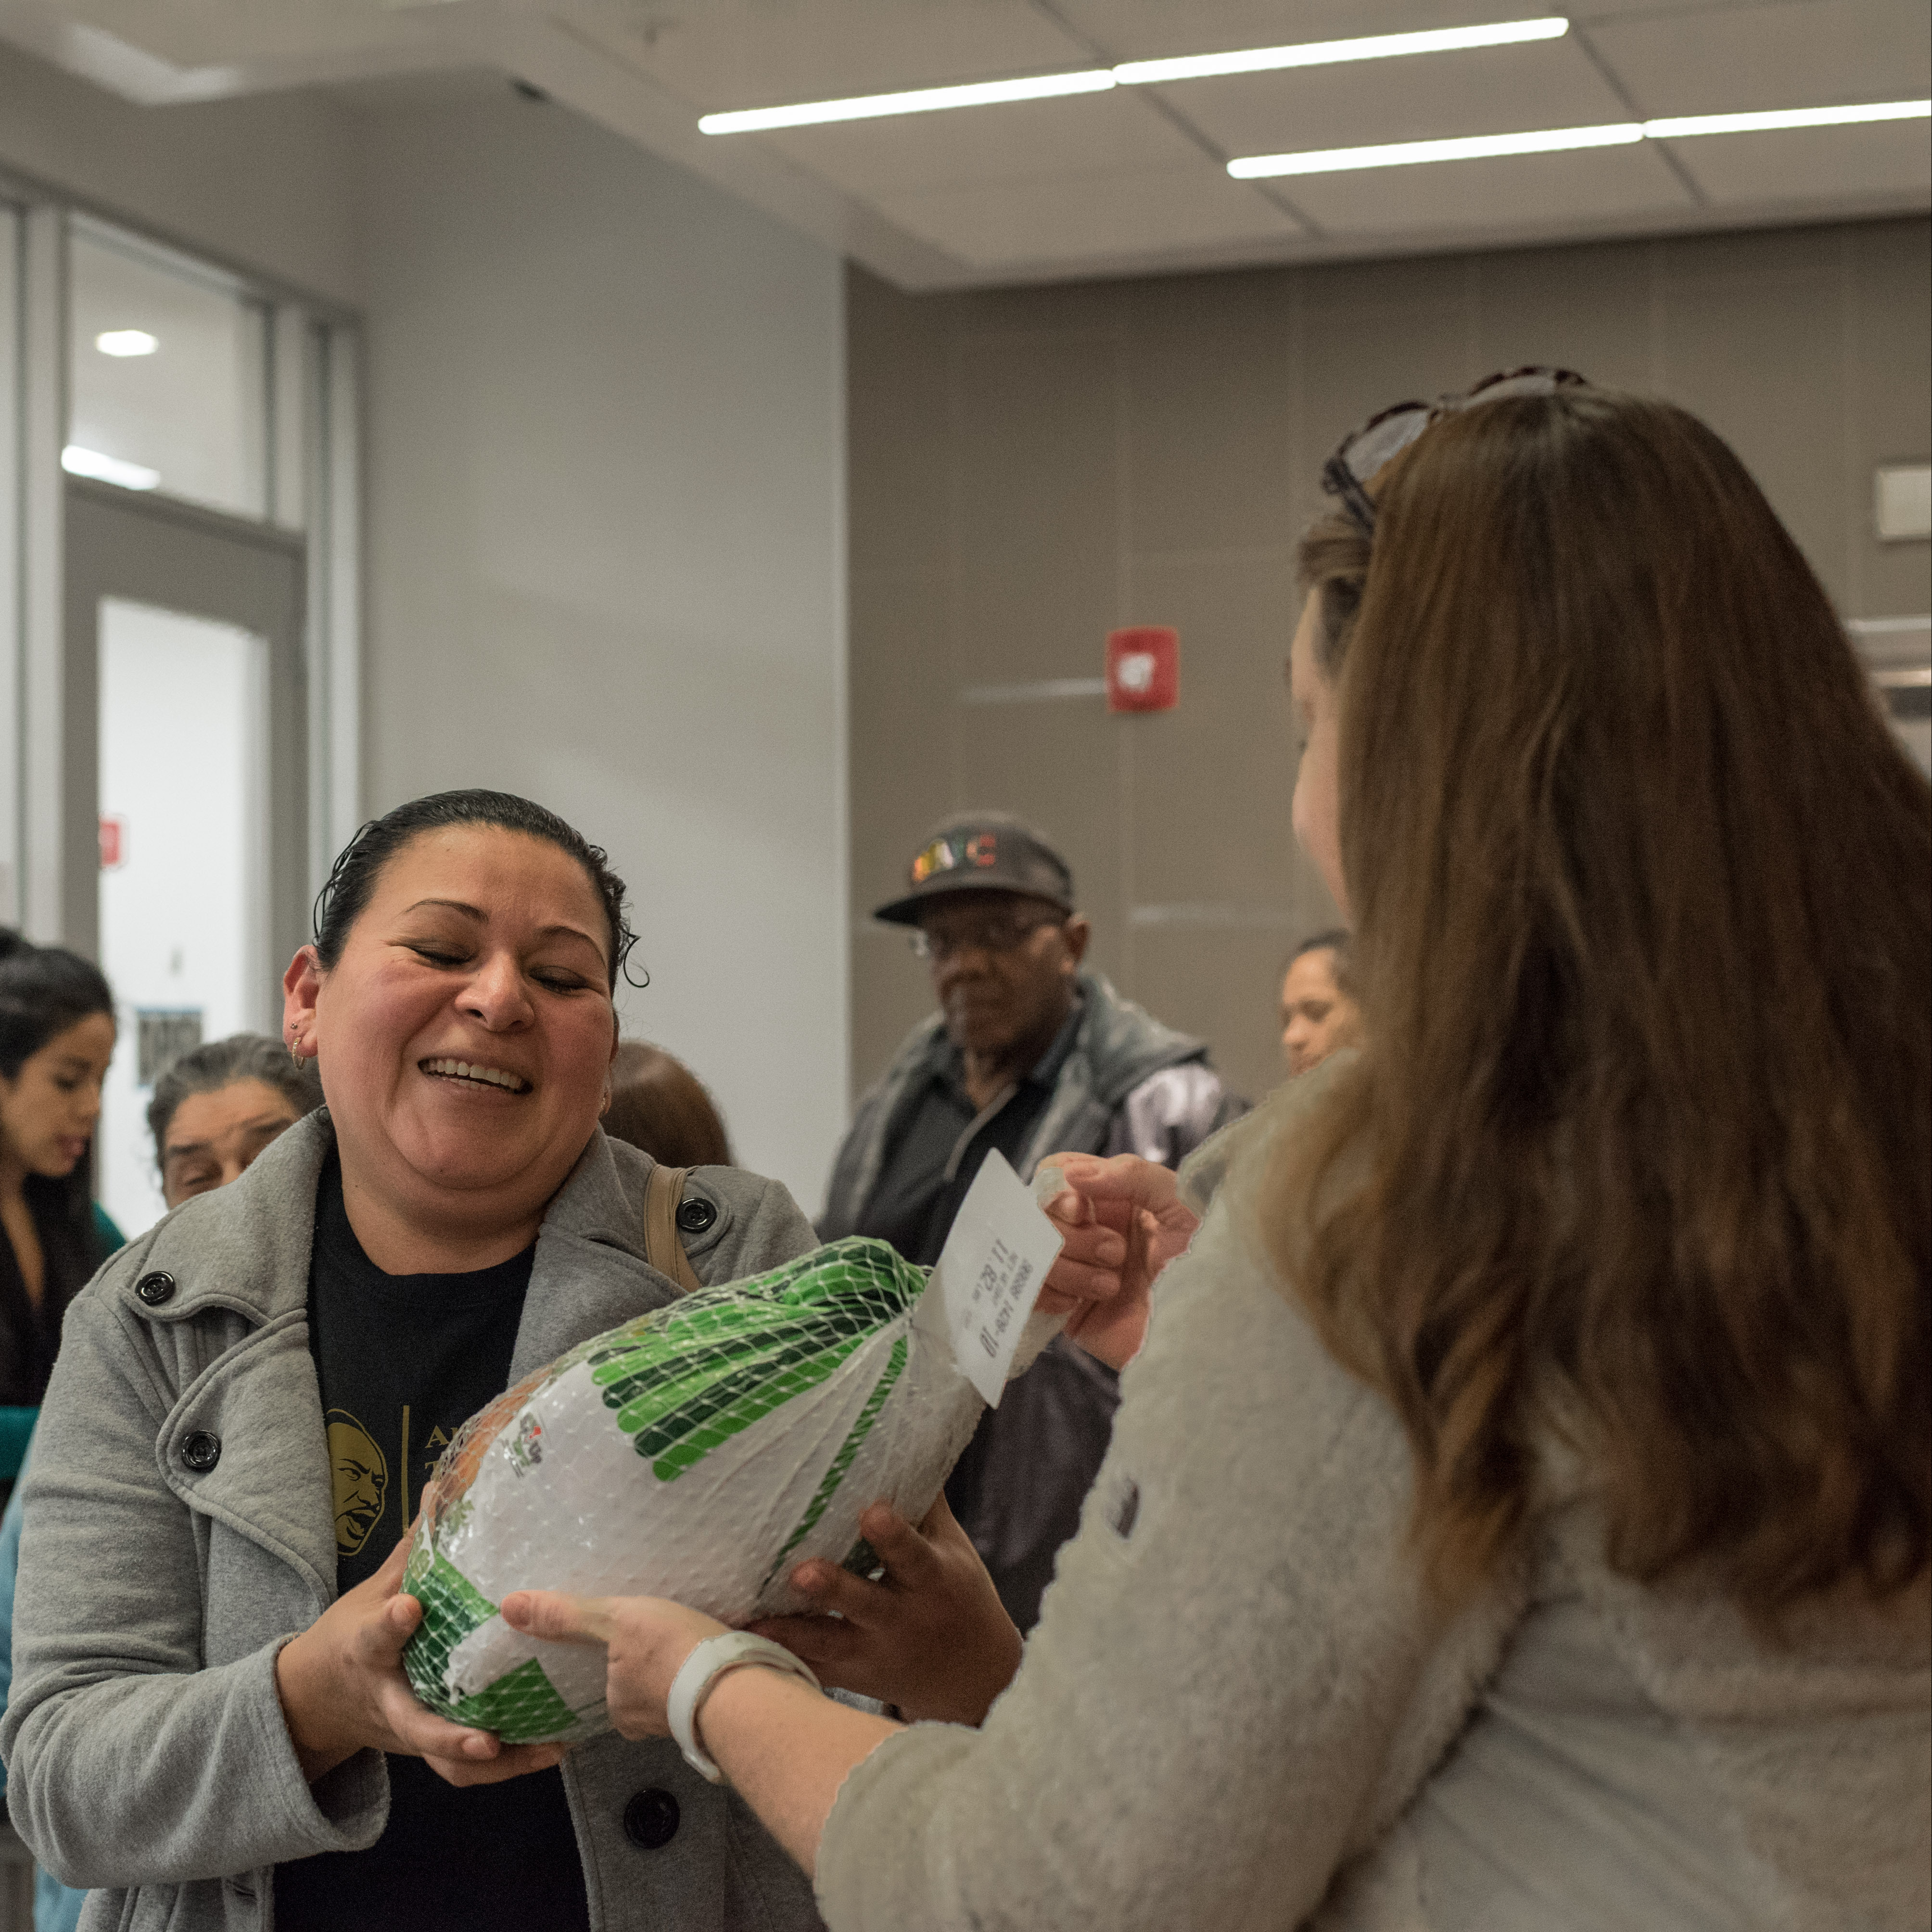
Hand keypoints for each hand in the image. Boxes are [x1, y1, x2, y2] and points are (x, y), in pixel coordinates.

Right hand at [275, 1533, 567, 1786]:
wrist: (312, 1703)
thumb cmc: (349, 1637)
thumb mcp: (372, 1590)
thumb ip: (413, 1547)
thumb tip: (442, 1485)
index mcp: (364, 1651)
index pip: (374, 1637)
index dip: (391, 1625)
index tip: (411, 1609)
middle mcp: (386, 1698)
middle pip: (413, 1725)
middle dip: (449, 1736)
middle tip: (487, 1740)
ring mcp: (406, 1730)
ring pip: (443, 1761)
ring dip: (494, 1765)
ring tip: (546, 1750)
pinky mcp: (424, 1747)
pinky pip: (462, 1770)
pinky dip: (504, 1767)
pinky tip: (549, 1750)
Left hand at [498, 1590, 725, 1740]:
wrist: (734, 1683)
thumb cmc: (668, 1650)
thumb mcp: (616, 1621)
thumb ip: (568, 1616)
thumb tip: (507, 1606)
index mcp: (619, 1710)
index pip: (611, 1685)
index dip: (621, 1663)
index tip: (636, 1647)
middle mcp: (645, 1725)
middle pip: (642, 1691)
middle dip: (653, 1671)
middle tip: (668, 1640)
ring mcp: (684, 1724)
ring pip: (673, 1695)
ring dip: (681, 1674)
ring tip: (696, 1645)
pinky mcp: (717, 1718)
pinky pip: (703, 1693)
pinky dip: (706, 1678)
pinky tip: (719, 1658)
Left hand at [750, 1495, 1021, 1726]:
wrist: (972, 1676)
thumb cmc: (955, 1592)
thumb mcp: (951, 1547)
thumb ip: (923, 1500)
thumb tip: (904, 1434)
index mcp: (931, 1580)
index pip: (912, 1554)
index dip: (892, 1536)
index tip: (873, 1512)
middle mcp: (900, 1619)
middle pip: (864, 1603)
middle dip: (834, 1588)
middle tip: (801, 1571)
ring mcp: (871, 1652)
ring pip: (827, 1642)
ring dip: (791, 1630)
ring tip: (754, 1618)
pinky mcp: (847, 1676)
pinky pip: (806, 1670)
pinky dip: (776, 1659)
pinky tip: (740, 1644)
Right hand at [1034, 1152, 1199, 1369]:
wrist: (1216, 1330)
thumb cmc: (1210, 1261)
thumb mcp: (1182, 1203)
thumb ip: (1132, 1175)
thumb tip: (1072, 1174)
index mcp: (1115, 1196)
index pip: (1059, 1173)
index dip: (1058, 1189)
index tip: (1080, 1208)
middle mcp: (1091, 1229)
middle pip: (1038, 1213)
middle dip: (1072, 1234)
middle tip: (1116, 1253)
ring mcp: (1078, 1269)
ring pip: (1031, 1252)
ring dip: (1068, 1267)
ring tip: (1112, 1285)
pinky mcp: (1070, 1312)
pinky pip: (1030, 1293)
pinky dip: (1047, 1293)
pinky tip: (1078, 1302)